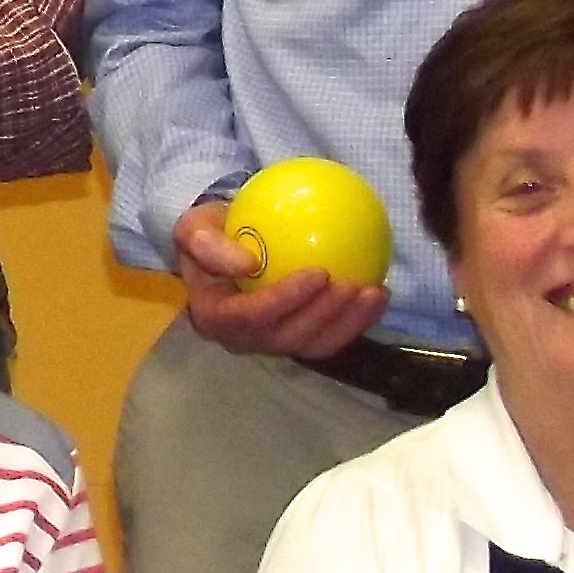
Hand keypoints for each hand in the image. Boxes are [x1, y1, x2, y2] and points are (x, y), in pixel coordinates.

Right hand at [172, 200, 386, 358]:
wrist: (221, 246)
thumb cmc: (209, 234)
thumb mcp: (194, 227)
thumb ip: (208, 243)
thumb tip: (248, 263)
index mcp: (215, 317)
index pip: (250, 317)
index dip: (286, 300)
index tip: (320, 272)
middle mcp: (242, 339)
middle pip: (287, 338)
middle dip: (324, 315)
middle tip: (353, 284)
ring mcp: (271, 342)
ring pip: (313, 345)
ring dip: (347, 323)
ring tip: (373, 292)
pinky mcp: (297, 338)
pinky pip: (329, 337)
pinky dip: (356, 321)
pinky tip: (379, 293)